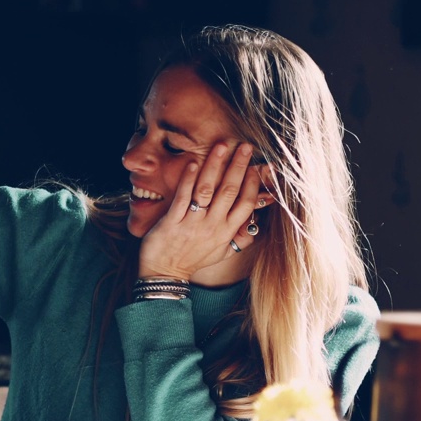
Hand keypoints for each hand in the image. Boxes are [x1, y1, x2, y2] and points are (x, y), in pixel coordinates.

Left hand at [137, 141, 267, 279]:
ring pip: (207, 190)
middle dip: (238, 166)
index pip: (246, 203)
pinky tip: (194, 163)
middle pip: (230, 191)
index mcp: (226, 232)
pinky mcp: (172, 222)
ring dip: (215, 166)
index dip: (252, 183)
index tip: (256, 165)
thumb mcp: (221, 254)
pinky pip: (183, 197)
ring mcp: (192, 223)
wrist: (164, 274)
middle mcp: (212, 227)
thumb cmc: (192, 261)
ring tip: (221, 146)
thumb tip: (256, 228)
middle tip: (244, 146)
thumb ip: (239, 240)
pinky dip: (188, 179)